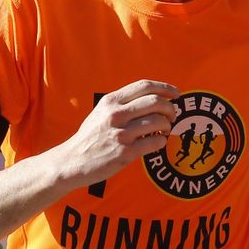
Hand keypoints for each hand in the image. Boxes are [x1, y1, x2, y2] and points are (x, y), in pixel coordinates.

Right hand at [51, 80, 180, 186]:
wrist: (72, 161)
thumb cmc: (90, 137)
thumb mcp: (101, 112)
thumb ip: (122, 104)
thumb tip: (154, 99)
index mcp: (111, 101)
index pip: (144, 86)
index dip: (165, 88)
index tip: (176, 94)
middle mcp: (115, 114)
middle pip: (156, 102)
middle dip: (170, 108)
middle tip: (172, 116)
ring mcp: (121, 134)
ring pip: (158, 122)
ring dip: (167, 126)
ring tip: (164, 130)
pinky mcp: (125, 152)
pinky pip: (155, 142)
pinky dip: (161, 141)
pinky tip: (158, 142)